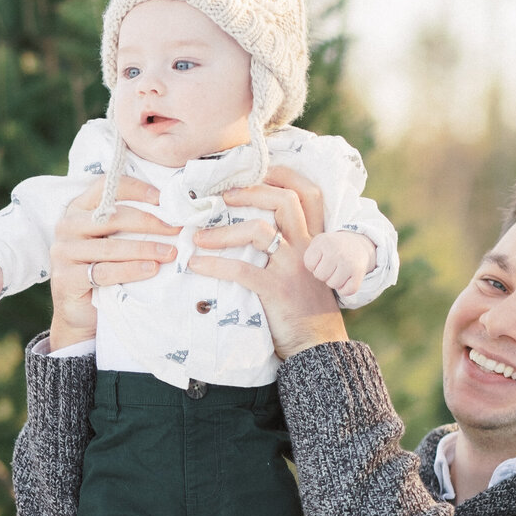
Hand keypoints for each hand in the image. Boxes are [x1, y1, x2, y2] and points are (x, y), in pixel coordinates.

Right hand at [48, 176, 173, 351]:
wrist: (79, 313)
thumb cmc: (102, 269)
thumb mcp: (111, 241)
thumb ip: (126, 223)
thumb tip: (170, 209)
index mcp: (78, 209)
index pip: (106, 187)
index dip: (136, 189)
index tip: (163, 199)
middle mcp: (67, 226)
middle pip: (111, 217)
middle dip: (149, 222)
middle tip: (176, 229)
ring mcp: (63, 252)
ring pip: (110, 247)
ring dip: (145, 249)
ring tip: (170, 253)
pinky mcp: (66, 278)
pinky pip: (104, 272)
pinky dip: (131, 271)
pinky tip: (152, 269)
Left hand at [188, 165, 347, 358]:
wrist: (319, 346)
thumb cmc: (308, 310)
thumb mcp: (308, 272)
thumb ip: (291, 249)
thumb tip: (251, 230)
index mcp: (316, 240)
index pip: (308, 193)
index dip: (283, 174)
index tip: (256, 169)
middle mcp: (307, 248)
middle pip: (283, 200)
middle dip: (249, 191)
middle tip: (220, 197)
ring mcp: (293, 268)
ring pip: (258, 230)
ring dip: (223, 231)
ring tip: (198, 237)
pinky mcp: (277, 290)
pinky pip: (241, 269)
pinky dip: (214, 265)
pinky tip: (196, 266)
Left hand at [303, 232, 375, 297]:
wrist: (358, 245)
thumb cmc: (331, 248)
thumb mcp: (318, 244)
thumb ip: (305, 256)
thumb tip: (289, 275)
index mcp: (323, 241)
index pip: (309, 265)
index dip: (314, 266)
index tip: (322, 259)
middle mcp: (336, 250)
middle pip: (320, 276)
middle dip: (324, 274)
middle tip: (331, 266)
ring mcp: (349, 261)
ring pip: (333, 284)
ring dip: (335, 281)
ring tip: (339, 270)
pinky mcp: (359, 272)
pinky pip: (346, 291)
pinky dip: (345, 289)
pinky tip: (348, 277)